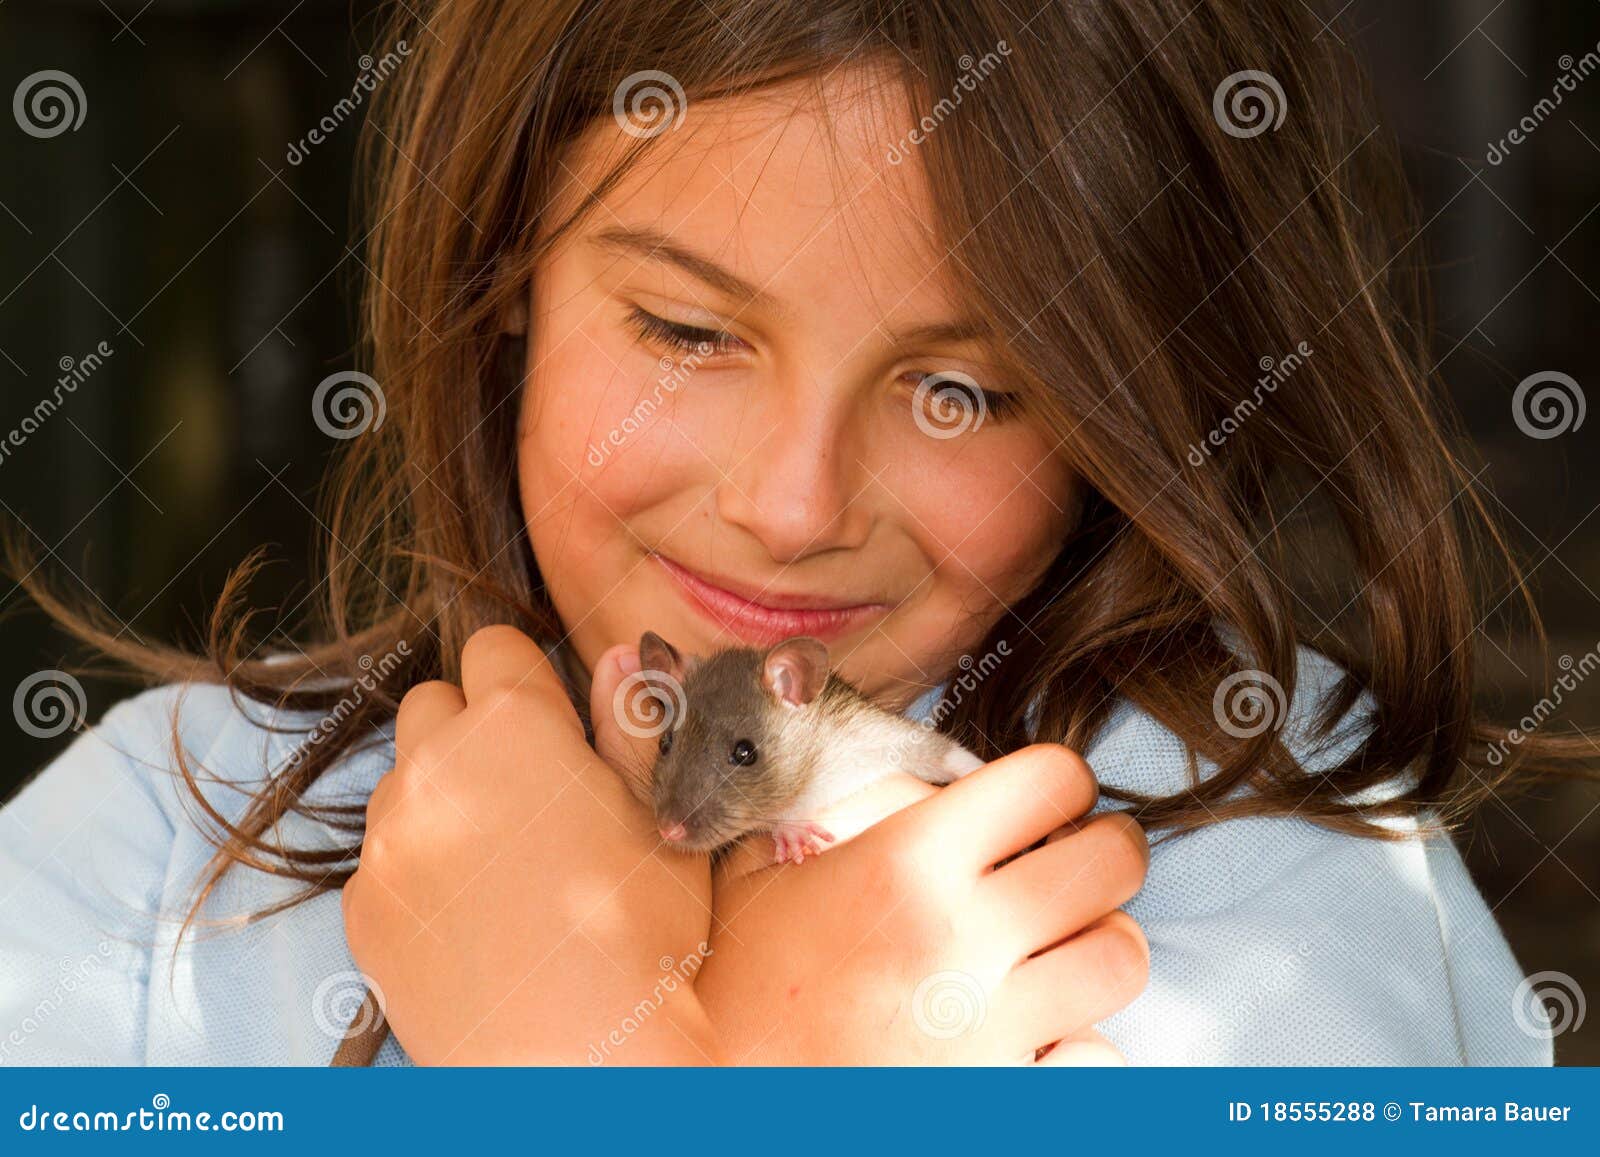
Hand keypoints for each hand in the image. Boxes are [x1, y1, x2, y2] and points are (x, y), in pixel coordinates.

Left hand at [341, 626, 721, 1064]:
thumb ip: (630, 723)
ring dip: (445, 798)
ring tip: (506, 864)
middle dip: (475, 730)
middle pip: (434, 705)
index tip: (556, 722)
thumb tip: (621, 655)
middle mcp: (435, 768)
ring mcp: (388, 840)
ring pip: (404, 782)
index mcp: (515, 727)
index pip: (495, 648)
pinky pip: (384, 859)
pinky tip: (474, 917)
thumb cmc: (640, 933)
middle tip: (532, 791)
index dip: (528, 678)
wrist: (575, 1059)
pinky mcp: (362, 906)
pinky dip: (420, 870)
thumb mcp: (657, 816)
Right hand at [696, 745, 1147, 1064]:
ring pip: (1121, 956)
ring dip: (1101, 944)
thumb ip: (810, 806)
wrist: (711, 1099)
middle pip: (1112, 862)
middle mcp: (963, 935)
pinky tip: (1045, 1036)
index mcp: (907, 863)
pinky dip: (1084, 1045)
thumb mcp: (756, 878)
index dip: (1061, 781)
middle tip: (1077, 864)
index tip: (1048, 800)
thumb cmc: (733, 989)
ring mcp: (991, 1024)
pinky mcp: (1001, 1096)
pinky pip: (1100, 1058)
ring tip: (1064, 948)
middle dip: (1106, 853)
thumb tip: (834, 747)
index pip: (1050, 779)